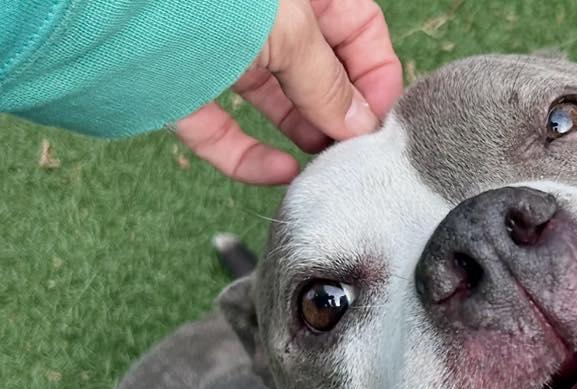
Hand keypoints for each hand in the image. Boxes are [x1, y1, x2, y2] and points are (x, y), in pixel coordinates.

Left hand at [174, 0, 401, 184]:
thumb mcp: (288, 30)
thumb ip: (329, 81)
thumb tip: (361, 126)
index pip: (359, 28)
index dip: (377, 75)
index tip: (382, 125)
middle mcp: (262, 16)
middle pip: (319, 69)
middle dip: (340, 113)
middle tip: (357, 156)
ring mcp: (220, 49)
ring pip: (274, 100)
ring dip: (302, 137)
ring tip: (325, 170)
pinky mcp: (184, 88)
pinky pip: (224, 130)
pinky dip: (250, 157)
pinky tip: (278, 174)